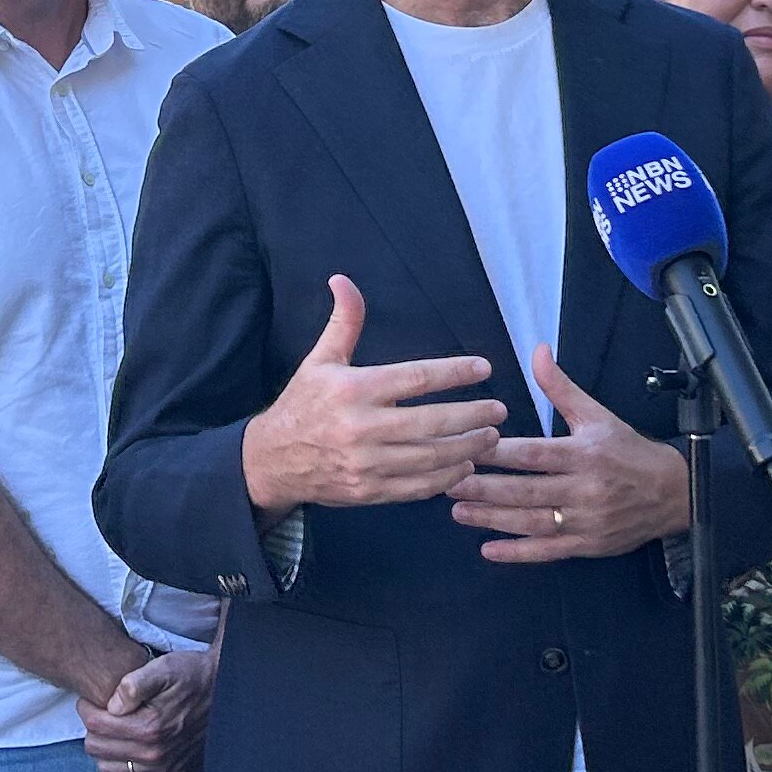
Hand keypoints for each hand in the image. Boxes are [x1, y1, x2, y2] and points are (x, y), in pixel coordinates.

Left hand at [78, 645, 211, 771]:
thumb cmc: (190, 676)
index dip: (87, 708)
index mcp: (149, 728)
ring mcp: (162, 769)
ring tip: (113, 728)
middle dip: (92, 727)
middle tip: (101, 711)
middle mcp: (155, 755)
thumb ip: (133, 684)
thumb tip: (111, 706)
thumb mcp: (163, 668)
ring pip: (106, 767)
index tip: (93, 699)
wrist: (222, 690)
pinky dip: (120, 767)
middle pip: (95, 748)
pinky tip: (125, 748)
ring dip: (103, 748)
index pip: (95, 725)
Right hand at [238, 276, 505, 516]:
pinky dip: (445, 478)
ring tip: (489, 437)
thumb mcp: (320, 360)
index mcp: (353, 390)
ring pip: (430, 457)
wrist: (272, 460)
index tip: (483, 368)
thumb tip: (343, 280)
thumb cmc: (303, 404)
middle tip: (499, 410)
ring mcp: (366, 463)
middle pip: (432, 422)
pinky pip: (417, 487)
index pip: (416, 378)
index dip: (455, 372)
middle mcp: (361, 428)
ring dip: (466, 448)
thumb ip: (344, 322)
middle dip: (473, 416)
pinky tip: (463, 466)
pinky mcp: (368, 491)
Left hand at [446, 349, 688, 563]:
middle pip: (526, 491)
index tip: (466, 449)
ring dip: (492, 519)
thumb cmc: (628, 451)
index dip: (497, 454)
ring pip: (531, 523)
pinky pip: (548, 552)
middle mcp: (583, 490)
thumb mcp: (597, 414)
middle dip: (484, 488)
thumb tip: (537, 351)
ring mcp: (585, 522)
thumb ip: (560, 387)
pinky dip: (517, 553)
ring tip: (458, 511)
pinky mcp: (588, 547)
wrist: (673, 493)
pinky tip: (488, 550)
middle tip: (448, 483)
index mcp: (584, 454)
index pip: (533, 454)